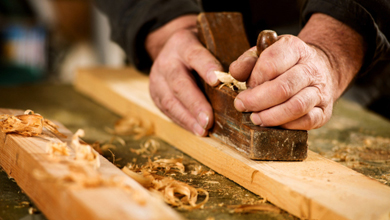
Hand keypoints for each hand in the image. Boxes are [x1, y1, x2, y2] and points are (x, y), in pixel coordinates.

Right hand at [146, 15, 222, 135]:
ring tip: (203, 130)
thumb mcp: (210, 41)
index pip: (194, 55)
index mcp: (183, 43)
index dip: (205, 67)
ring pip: (169, 100)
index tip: (217, 81)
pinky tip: (196, 129)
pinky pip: (167, 110)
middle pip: (178, 83)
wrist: (172, 48)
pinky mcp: (155, 93)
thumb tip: (247, 71)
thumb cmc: (200, 47)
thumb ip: (225, 53)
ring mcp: (158, 78)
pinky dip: (182, 121)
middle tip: (209, 119)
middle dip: (195, 103)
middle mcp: (167, 60)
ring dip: (188, 117)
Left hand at [230, 36, 334, 129]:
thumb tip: (235, 72)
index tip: (245, 86)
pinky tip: (273, 123)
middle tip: (242, 106)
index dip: (255, 78)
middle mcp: (311, 68)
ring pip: (296, 106)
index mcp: (295, 48)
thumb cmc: (284, 63)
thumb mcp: (265, 53)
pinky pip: (306, 121)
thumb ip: (247, 61)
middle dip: (257, 100)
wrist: (318, 69)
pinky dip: (286, 125)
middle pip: (283, 88)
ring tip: (255, 118)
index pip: (271, 63)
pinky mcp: (324, 111)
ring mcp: (320, 91)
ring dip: (271, 116)